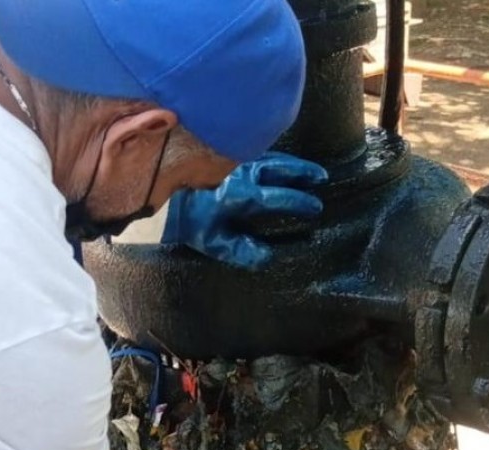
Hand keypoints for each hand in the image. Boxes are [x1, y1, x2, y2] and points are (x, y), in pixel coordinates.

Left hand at [161, 152, 326, 268]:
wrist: (166, 198)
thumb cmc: (193, 223)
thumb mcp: (214, 242)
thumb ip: (241, 251)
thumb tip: (267, 256)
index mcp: (238, 195)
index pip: (276, 196)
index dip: (298, 201)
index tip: (315, 208)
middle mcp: (240, 173)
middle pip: (278, 168)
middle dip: (302, 173)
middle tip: (322, 179)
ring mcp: (235, 162)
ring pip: (271, 158)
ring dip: (294, 164)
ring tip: (314, 171)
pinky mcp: (230, 156)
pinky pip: (259, 153)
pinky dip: (278, 159)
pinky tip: (287, 164)